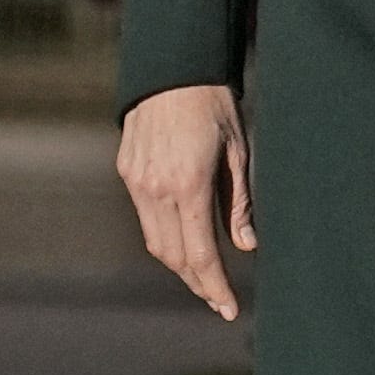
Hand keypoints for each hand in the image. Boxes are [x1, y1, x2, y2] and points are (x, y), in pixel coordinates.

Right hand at [117, 82, 253, 318]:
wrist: (173, 67)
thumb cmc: (215, 106)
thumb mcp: (238, 152)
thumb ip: (240, 202)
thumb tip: (247, 245)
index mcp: (189, 184)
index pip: (201, 253)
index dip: (215, 286)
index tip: (229, 308)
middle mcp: (156, 187)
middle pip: (174, 256)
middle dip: (198, 282)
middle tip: (219, 298)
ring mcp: (137, 180)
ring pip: (155, 241)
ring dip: (180, 263)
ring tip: (204, 275)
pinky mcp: (127, 171)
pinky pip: (145, 217)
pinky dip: (165, 236)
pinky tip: (184, 239)